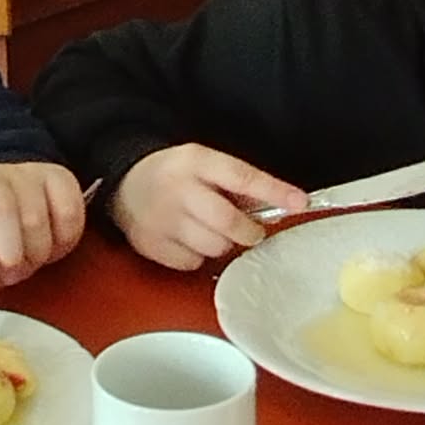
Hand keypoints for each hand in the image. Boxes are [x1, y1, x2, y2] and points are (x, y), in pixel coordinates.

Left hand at [0, 161, 87, 301]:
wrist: (13, 197)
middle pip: (2, 210)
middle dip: (10, 253)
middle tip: (12, 271)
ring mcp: (28, 175)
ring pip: (36, 217)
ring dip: (36, 252)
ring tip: (29, 260)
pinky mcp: (60, 178)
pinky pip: (69, 213)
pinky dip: (64, 240)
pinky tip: (53, 245)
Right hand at [111, 145, 308, 270]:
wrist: (124, 183)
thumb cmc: (175, 175)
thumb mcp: (204, 163)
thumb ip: (236, 183)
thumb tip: (280, 204)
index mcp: (195, 161)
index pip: (242, 177)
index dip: (274, 191)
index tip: (300, 202)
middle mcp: (177, 189)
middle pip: (227, 221)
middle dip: (248, 231)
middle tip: (252, 232)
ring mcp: (162, 219)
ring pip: (212, 247)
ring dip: (221, 244)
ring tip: (211, 231)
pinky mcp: (151, 244)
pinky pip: (191, 262)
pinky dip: (197, 256)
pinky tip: (189, 240)